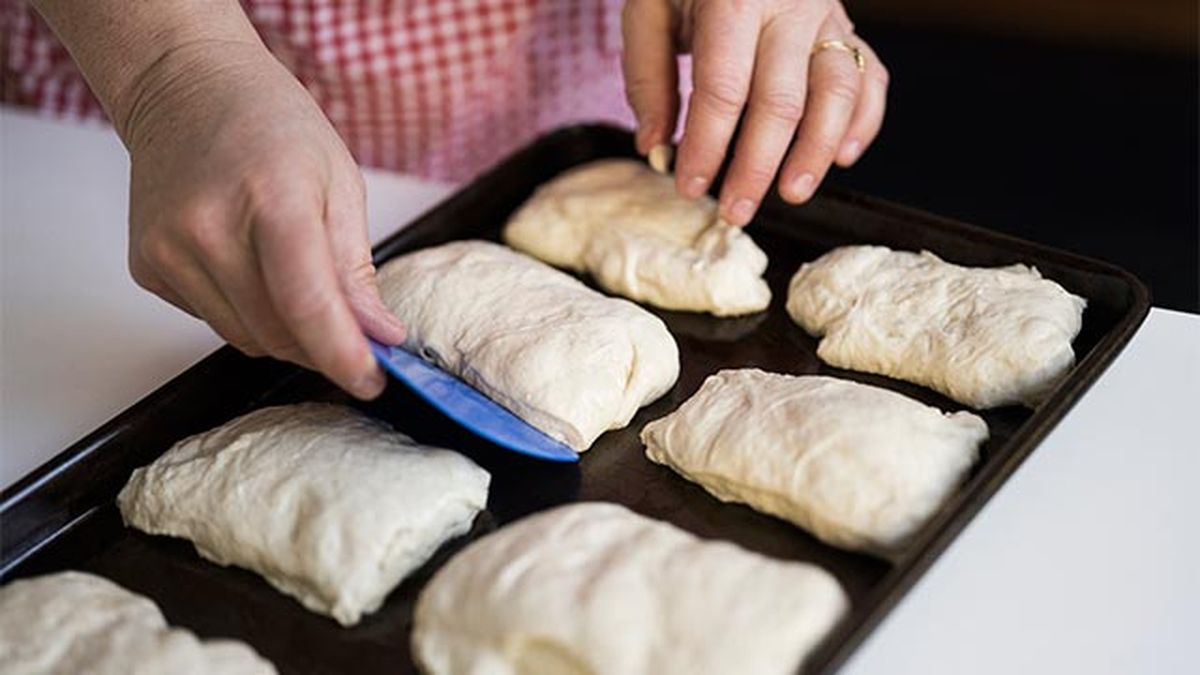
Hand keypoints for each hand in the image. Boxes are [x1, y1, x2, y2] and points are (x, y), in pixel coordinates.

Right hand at [122, 41, 404, 398]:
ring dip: (284, 332)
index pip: (307, 305)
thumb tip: (379, 336)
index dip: (343, 356)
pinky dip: (244, 312)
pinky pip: (212, 321)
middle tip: (350, 329)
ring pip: (245, 338)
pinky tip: (247, 264)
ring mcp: (168, 250)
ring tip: (294, 280)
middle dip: (321, 345)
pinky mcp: (147, 266)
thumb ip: (356, 268)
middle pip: (277, 333)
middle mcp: (207, 228)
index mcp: (272, 200)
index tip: (372, 381)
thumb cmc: (272, 124)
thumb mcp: (339, 182)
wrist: (186, 87)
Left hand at [622, 0, 888, 224]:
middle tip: (735, 211)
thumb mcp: (650, 9)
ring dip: (816, 152)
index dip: (707, 145)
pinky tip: (842, 158)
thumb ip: (648, 77)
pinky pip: (870, 77)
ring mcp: (828, 15)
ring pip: (837, 92)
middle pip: (782, 100)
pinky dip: (862, 122)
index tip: (689, 186)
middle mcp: (791, 5)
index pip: (724, 87)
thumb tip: (654, 146)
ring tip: (791, 193)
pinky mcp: (849, 27)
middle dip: (757, 166)